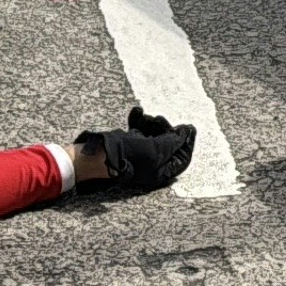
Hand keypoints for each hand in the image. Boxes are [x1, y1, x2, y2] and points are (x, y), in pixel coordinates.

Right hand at [74, 108, 195, 194]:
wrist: (96, 152)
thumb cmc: (126, 154)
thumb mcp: (156, 148)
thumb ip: (173, 141)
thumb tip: (188, 132)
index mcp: (161, 172)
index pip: (182, 157)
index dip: (187, 141)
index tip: (188, 127)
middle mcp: (152, 165)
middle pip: (169, 144)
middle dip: (165, 129)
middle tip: (159, 121)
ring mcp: (140, 155)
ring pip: (154, 135)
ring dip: (151, 123)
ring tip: (144, 118)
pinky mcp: (128, 145)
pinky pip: (139, 131)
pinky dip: (139, 121)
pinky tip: (136, 113)